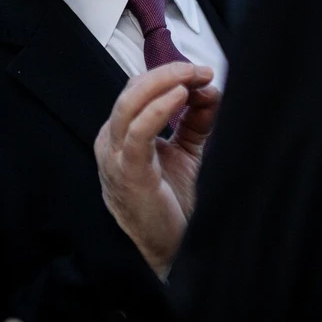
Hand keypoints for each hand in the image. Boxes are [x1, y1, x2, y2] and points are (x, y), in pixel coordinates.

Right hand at [93, 62, 219, 276]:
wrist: (165, 250)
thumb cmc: (169, 206)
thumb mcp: (186, 152)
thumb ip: (195, 121)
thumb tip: (208, 90)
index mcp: (122, 135)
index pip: (140, 90)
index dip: (170, 75)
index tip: (202, 74)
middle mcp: (113, 141)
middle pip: (132, 90)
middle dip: (168, 73)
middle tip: (199, 71)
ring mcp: (116, 156)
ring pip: (129, 104)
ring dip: (163, 83)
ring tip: (191, 77)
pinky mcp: (128, 172)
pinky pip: (137, 132)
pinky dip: (158, 109)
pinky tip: (180, 97)